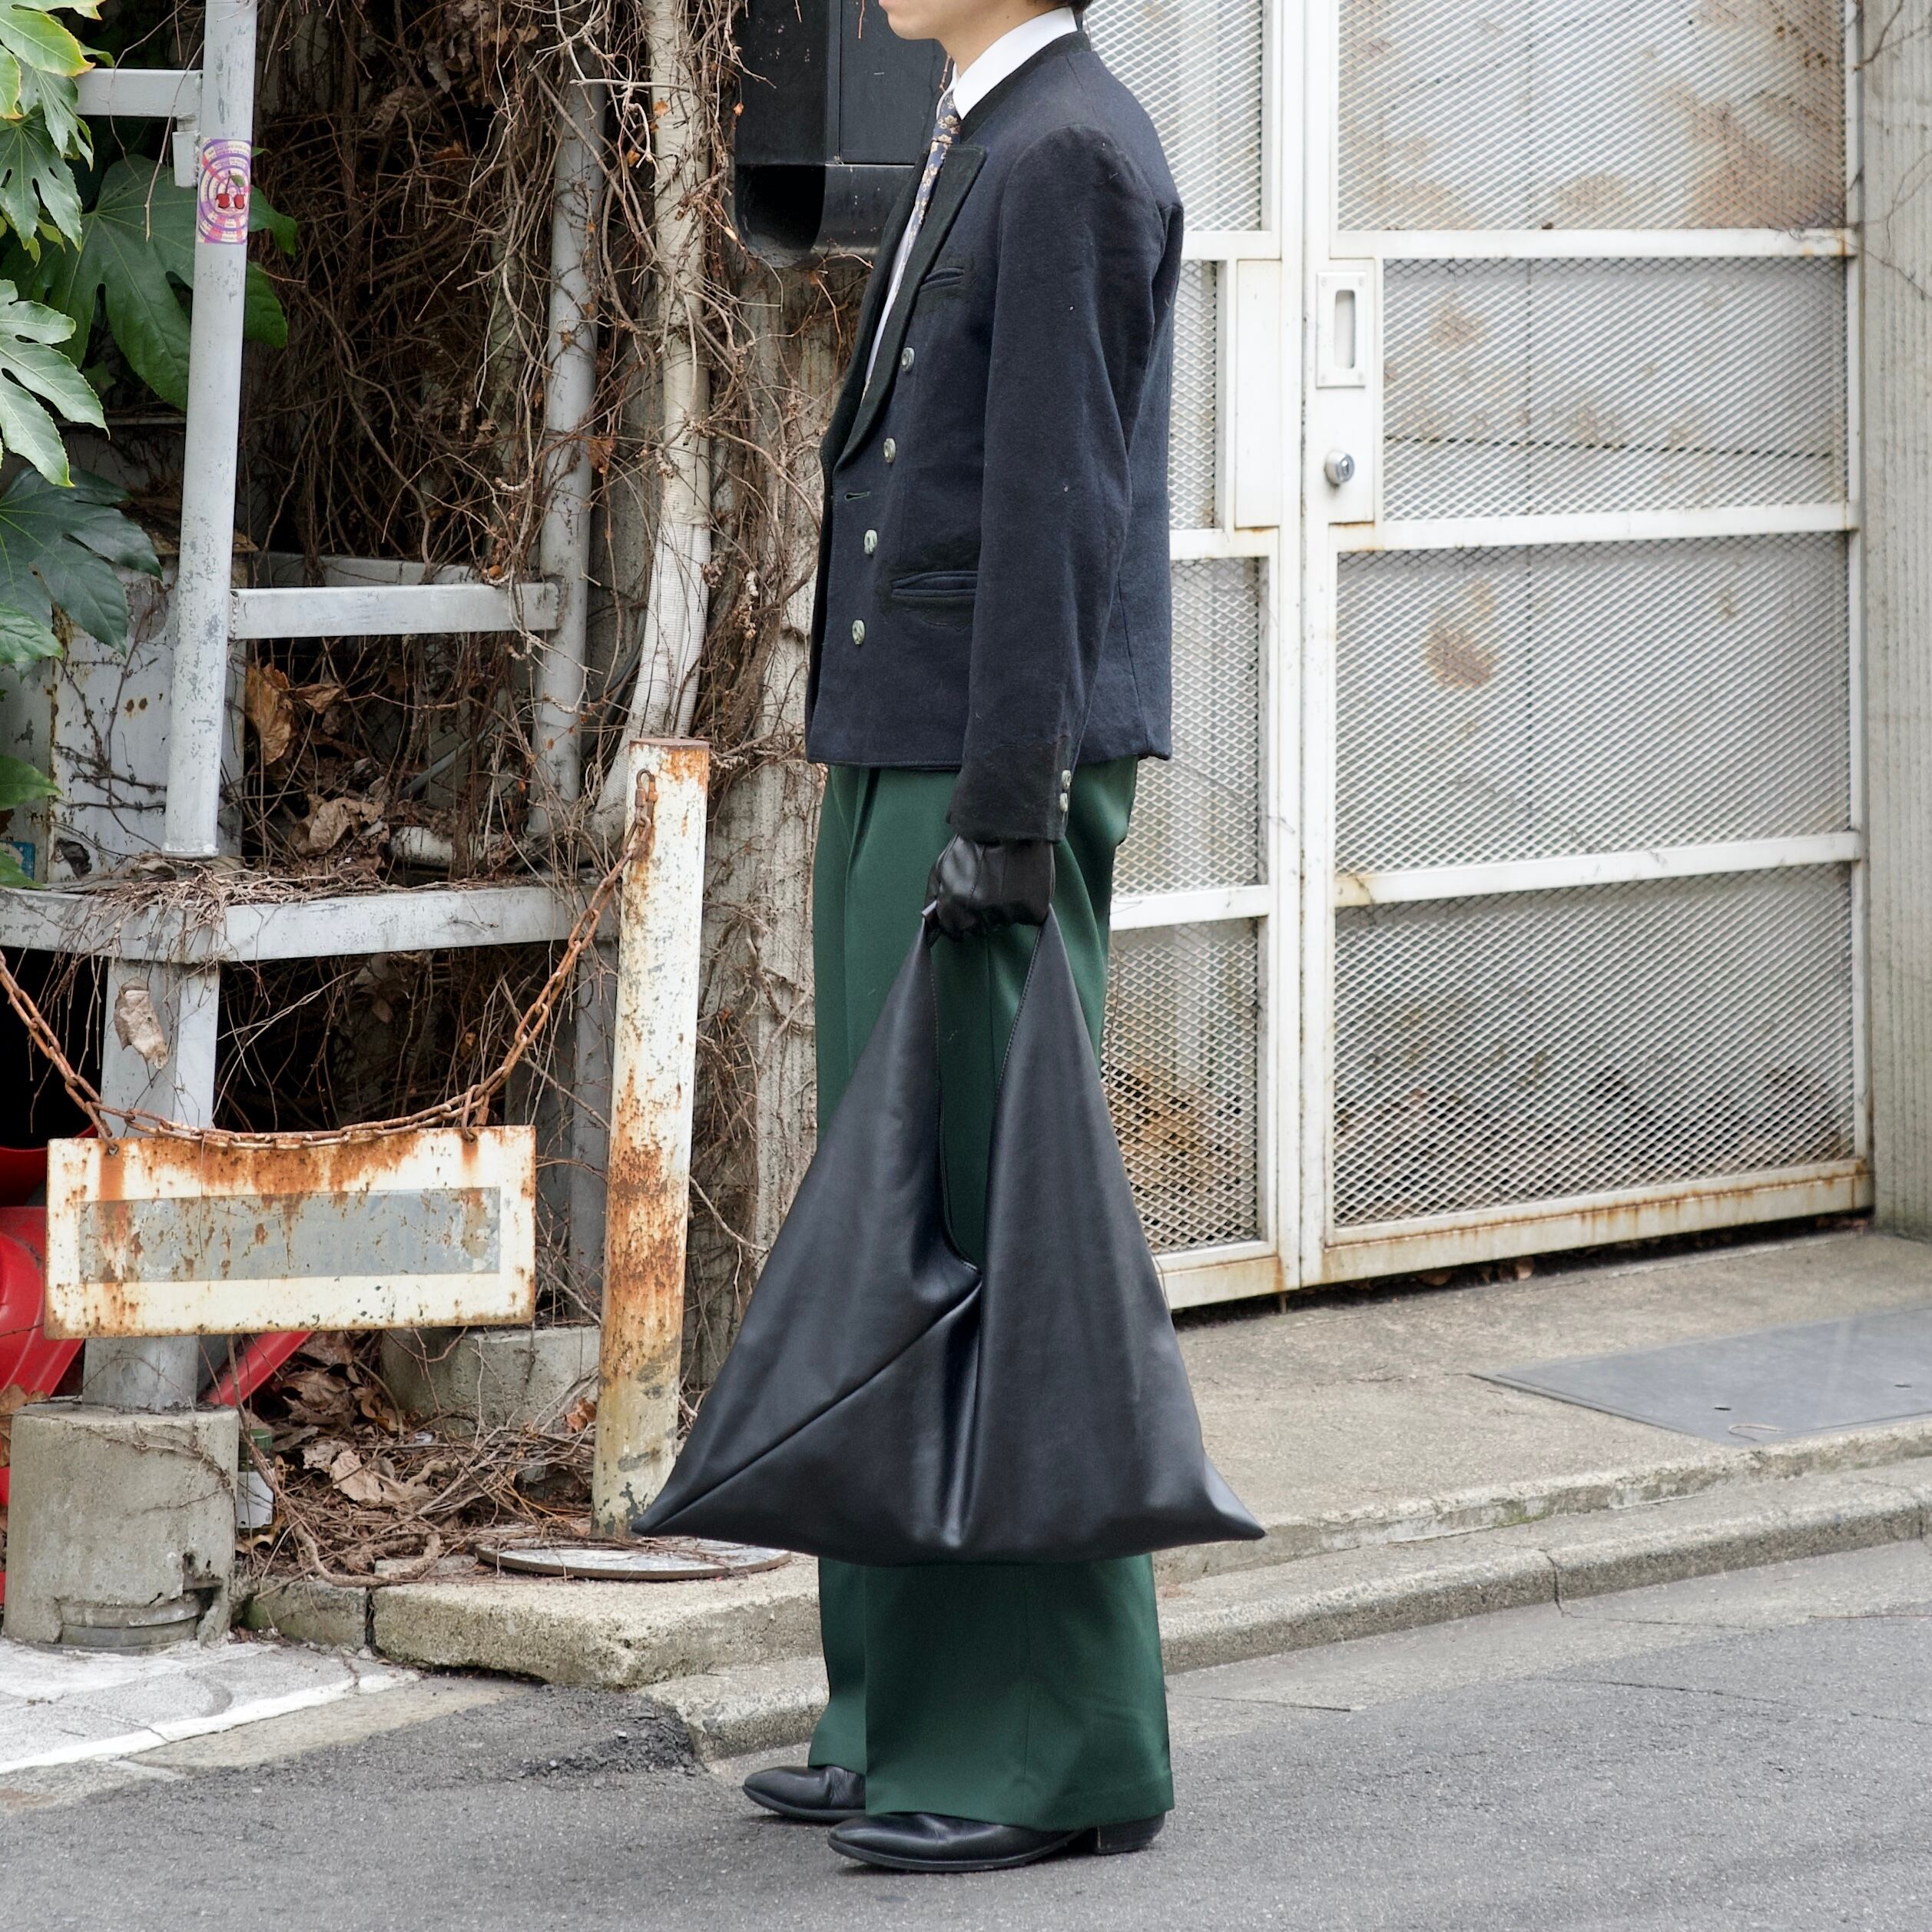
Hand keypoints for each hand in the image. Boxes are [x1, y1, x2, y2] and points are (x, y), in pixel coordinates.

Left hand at [925, 836, 1054, 940]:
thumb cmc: (974, 842)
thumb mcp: (943, 865)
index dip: (962, 920)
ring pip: (1005, 921)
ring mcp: (1009, 911)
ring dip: (1005, 907)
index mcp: (956, 902)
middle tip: (990, 888)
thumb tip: (931, 926)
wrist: (1011, 821)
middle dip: (983, 914)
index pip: (956, 931)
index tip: (968, 911)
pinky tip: (1023, 882)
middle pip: (981, 929)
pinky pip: (1028, 917)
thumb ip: (935, 897)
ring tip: (1007, 880)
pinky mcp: (1033, 909)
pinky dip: (1027, 904)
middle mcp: (981, 911)